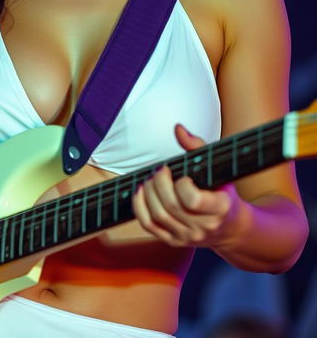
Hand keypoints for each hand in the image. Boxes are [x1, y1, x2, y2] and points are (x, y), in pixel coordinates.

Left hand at [132, 124, 245, 248]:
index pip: (192, 200)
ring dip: (147, 193)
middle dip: (158, 183)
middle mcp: (204, 227)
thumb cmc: (222, 191)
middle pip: (170, 206)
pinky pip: (149, 226)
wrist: (231, 228)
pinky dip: (139, 207)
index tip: (183, 176)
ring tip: (151, 179)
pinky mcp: (174, 241)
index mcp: (221, 209)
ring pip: (158, 216)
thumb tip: (178, 129)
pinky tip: (140, 192)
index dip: (182, 185)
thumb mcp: (216, 167)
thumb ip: (197, 146)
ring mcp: (188, 237)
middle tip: (159, 170)